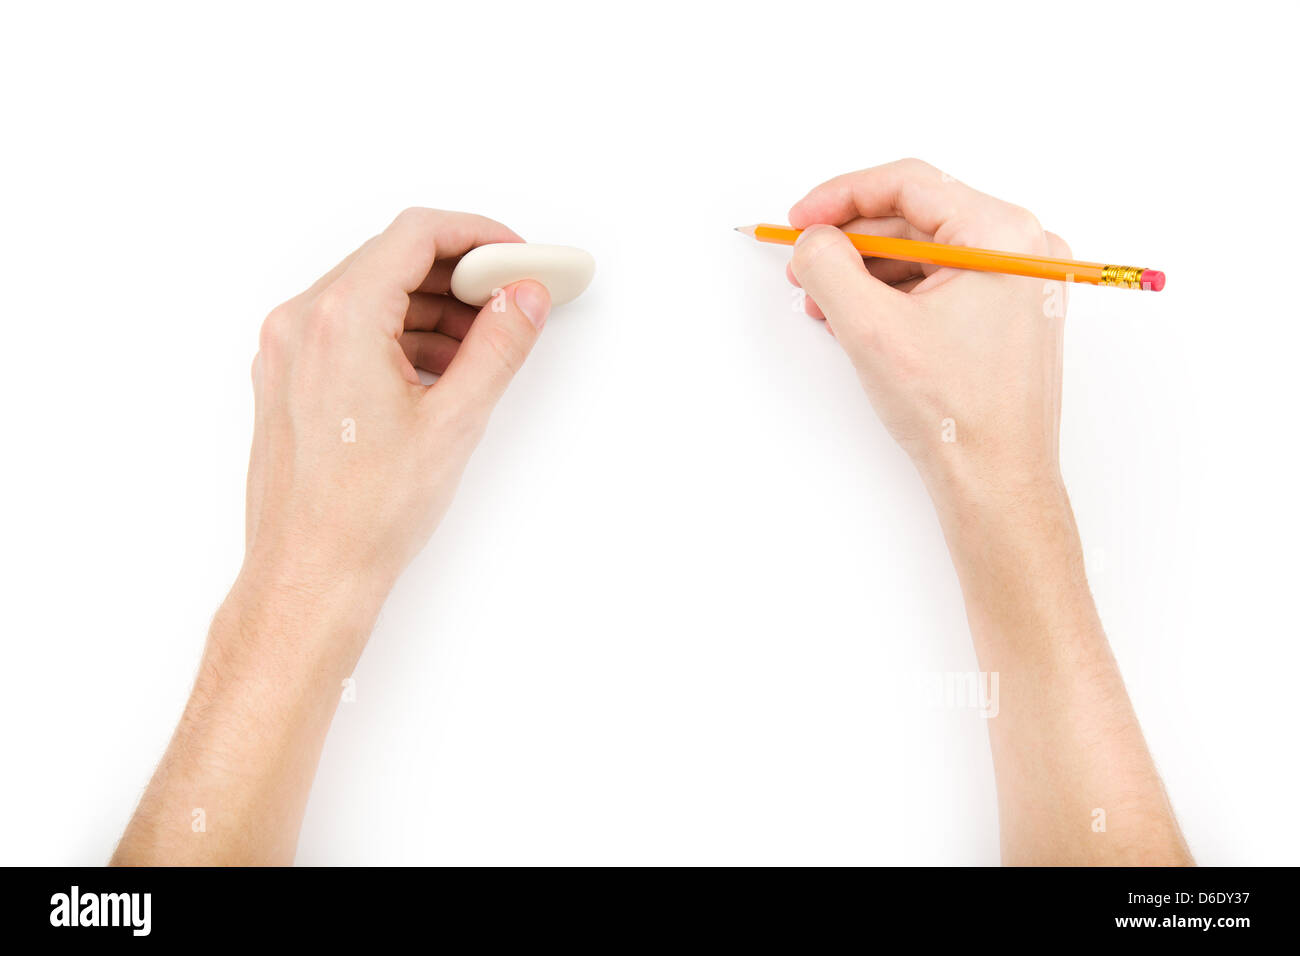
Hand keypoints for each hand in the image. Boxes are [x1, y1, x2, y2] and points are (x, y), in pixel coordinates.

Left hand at [240, 208, 550, 628]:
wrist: (310, 573)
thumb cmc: (366, 513)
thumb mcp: (454, 421)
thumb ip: (498, 346)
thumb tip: (525, 298)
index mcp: (339, 320)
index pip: (414, 235)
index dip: (476, 235)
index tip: (513, 255)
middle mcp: (301, 323)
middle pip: (390, 259)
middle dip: (458, 274)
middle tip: (510, 297)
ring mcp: (286, 351)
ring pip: (370, 295)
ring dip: (431, 307)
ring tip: (484, 342)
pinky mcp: (288, 379)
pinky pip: (348, 329)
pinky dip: (398, 334)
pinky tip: (441, 369)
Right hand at [787, 158, 1069, 512]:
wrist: (996, 483)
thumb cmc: (956, 415)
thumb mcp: (871, 328)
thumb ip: (829, 266)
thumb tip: (814, 241)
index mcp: (1004, 235)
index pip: (910, 184)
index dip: (842, 196)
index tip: (801, 221)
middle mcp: (1024, 248)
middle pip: (917, 217)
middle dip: (852, 242)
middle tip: (805, 264)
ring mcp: (1022, 283)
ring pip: (925, 253)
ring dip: (868, 273)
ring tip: (825, 304)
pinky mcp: (1010, 315)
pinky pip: (941, 284)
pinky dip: (895, 295)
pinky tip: (858, 320)